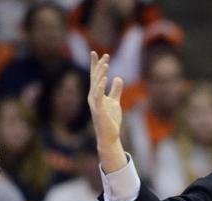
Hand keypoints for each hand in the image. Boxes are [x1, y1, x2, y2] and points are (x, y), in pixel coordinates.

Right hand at [87, 51, 126, 172]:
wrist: (109, 136)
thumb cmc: (110, 120)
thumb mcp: (115, 102)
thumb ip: (115, 90)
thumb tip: (118, 78)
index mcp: (96, 94)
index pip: (96, 77)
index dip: (97, 65)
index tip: (99, 53)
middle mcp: (93, 97)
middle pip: (95, 78)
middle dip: (99, 66)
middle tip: (103, 54)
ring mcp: (95, 104)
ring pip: (96, 85)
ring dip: (100, 74)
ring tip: (105, 64)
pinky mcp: (99, 110)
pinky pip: (99, 97)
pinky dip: (101, 87)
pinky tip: (104, 79)